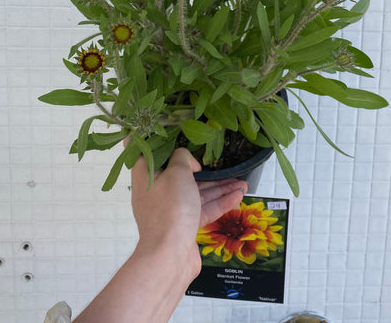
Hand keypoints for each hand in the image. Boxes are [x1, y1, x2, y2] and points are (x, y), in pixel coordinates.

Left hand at [131, 148, 246, 276]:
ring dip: (220, 187)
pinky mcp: (184, 224)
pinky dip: (220, 202)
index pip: (149, 153)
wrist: (169, 256)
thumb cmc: (170, 209)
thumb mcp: (177, 171)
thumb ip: (184, 157)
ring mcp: (171, 208)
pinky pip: (203, 209)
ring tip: (243, 183)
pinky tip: (238, 196)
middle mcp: (157, 190)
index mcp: (147, 175)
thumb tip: (190, 163)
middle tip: (225, 164)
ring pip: (197, 192)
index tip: (177, 134)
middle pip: (182, 173)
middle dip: (206, 169)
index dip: (162, 142)